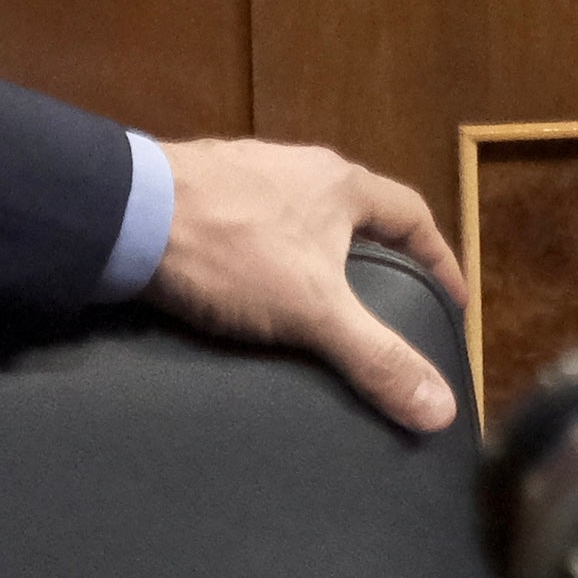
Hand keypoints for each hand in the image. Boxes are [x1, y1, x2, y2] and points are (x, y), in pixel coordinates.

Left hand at [149, 135, 465, 430]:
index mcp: (339, 184)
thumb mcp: (313, 310)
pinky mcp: (201, 192)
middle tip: (389, 308)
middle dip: (376, 259)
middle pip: (357, 213)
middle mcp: (299, 167)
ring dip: (319, 257)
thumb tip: (442, 409)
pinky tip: (251, 292)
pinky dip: (267, 259)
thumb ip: (375, 357)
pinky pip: (253, 227)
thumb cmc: (231, 251)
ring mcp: (246, 175)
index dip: (437, 259)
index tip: (452, 299)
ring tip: (320, 307)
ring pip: (302, 218)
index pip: (412, 215)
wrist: (126, 215)